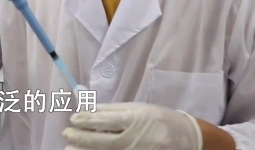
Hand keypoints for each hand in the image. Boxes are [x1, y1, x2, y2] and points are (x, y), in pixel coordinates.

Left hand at [63, 102, 202, 149]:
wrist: (188, 139)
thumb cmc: (160, 119)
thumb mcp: (138, 108)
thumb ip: (112, 110)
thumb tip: (87, 109)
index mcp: (136, 119)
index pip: (105, 120)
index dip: (86, 120)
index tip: (73, 119)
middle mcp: (136, 139)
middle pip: (103, 140)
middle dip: (81, 138)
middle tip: (66, 134)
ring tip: (69, 148)